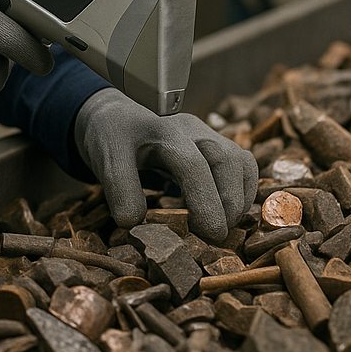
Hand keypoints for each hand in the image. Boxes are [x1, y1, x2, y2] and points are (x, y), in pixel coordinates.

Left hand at [74, 88, 257, 241]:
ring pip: (240, 160)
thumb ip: (119, 189)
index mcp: (163, 131)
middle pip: (225, 159)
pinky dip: (244, 189)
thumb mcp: (106, 160)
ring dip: (239, 197)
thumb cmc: (111, 137)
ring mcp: (205, 135)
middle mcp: (191, 129)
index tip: (209, 234)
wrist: (115, 115)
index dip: (204, 200)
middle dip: (228, 201)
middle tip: (217, 236)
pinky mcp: (214, 145)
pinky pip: (242, 163)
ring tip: (224, 225)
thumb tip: (135, 223)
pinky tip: (228, 211)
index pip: (192, 164)